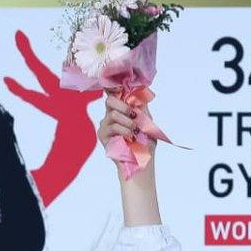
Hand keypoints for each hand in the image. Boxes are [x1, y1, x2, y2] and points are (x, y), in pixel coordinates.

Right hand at [99, 93, 160, 223]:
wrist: (142, 162)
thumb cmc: (146, 144)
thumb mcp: (148, 122)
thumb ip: (142, 107)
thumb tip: (138, 90)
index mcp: (123, 111)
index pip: (116, 94)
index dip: (117, 88)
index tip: (123, 88)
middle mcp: (112, 116)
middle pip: (111, 99)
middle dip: (124, 105)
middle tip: (133, 114)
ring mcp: (106, 125)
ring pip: (112, 113)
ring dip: (127, 121)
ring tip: (135, 131)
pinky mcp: (102, 135)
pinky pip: (110, 126)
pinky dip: (122, 130)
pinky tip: (129, 137)